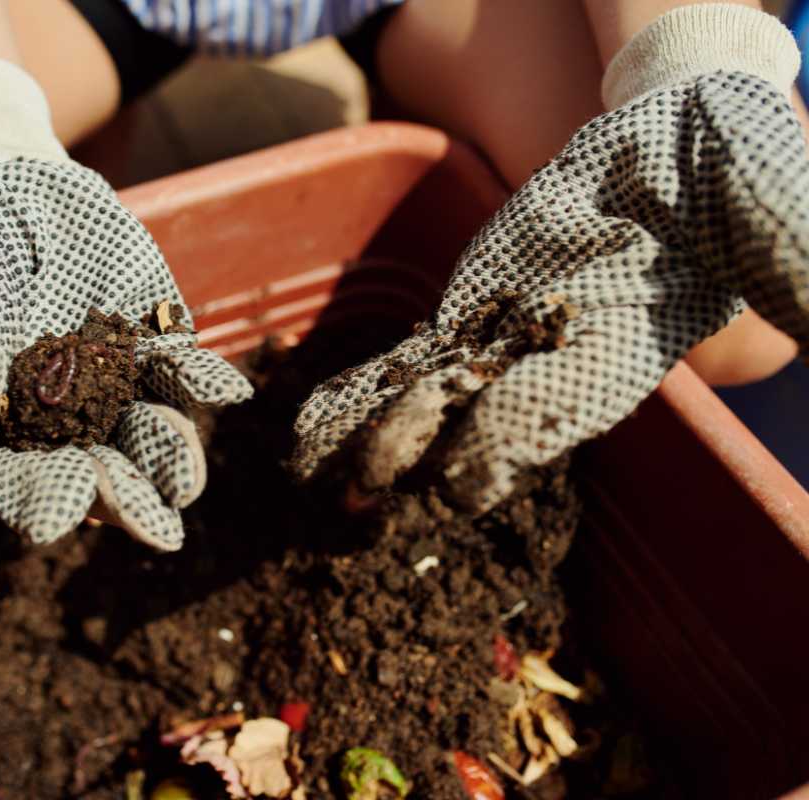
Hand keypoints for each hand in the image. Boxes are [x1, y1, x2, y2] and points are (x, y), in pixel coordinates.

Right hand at [0, 157, 251, 548]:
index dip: (42, 496)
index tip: (66, 510)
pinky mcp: (155, 340)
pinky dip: (203, 378)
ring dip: (169, 450)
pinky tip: (227, 390)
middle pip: (94, 466)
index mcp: (0, 423)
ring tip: (188, 480)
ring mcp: (113, 380)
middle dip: (126, 496)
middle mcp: (61, 414)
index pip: (19, 477)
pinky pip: (183, 366)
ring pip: (145, 426)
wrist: (4, 179)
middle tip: (157, 529)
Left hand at [294, 61, 808, 511]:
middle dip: (411, 467)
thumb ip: (788, 266)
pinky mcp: (462, 324)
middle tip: (354, 503)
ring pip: (420, 410)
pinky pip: (401, 368)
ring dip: (367, 446)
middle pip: (465, 433)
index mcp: (609, 365)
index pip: (544, 422)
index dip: (497, 452)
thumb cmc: (718, 183)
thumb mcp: (766, 219)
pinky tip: (305, 430)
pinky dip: (353, 397)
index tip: (454, 480)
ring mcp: (498, 354)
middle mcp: (546, 376)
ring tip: (310, 479)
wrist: (668, 163)